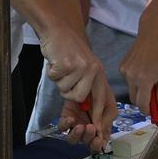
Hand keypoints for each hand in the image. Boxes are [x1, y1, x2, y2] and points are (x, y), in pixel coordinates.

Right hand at [39, 25, 113, 146]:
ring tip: (62, 68)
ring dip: (60, 82)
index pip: (104, 101)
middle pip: (81, 98)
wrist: (58, 29)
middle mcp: (94, 70)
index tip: (94, 129)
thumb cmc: (69, 51)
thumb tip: (91, 114)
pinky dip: (53, 73)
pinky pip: (56, 80)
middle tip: (65, 80)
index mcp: (100, 74)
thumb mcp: (86, 68)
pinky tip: (56, 62)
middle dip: (69, 94)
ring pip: (66, 91)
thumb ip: (89, 86)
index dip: (99, 117)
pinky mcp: (67, 63)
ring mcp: (81, 66)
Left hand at [55, 72, 115, 152]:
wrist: (89, 74)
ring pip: (73, 139)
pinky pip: (62, 127)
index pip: (99, 143)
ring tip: (80, 126)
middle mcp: (87, 128)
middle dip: (88, 139)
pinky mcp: (66, 117)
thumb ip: (105, 119)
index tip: (98, 140)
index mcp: (100, 127)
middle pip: (86, 142)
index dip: (97, 145)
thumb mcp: (109, 104)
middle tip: (90, 128)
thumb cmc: (102, 90)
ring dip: (77, 135)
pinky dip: (66, 125)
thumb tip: (99, 133)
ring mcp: (76, 123)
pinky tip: (70, 119)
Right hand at [120, 29, 157, 117]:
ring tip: (150, 77)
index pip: (142, 104)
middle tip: (154, 98)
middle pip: (134, 99)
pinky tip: (143, 69)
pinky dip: (135, 80)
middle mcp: (132, 76)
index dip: (148, 111)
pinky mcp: (121, 66)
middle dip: (143, 102)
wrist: (152, 33)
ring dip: (139, 90)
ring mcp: (125, 71)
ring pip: (131, 90)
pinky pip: (128, 80)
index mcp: (144, 79)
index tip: (153, 112)